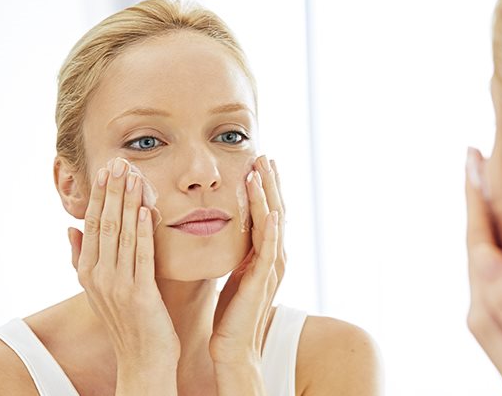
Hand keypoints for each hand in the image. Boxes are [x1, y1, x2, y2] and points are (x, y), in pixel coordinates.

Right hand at [68, 157, 178, 393]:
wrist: (143, 360)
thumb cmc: (129, 322)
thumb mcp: (100, 288)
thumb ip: (83, 257)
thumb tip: (70, 227)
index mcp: (88, 271)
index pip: (93, 224)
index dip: (99, 195)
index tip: (106, 168)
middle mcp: (98, 276)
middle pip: (104, 224)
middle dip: (111, 191)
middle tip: (118, 161)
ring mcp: (116, 286)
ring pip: (120, 235)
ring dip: (127, 203)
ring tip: (132, 175)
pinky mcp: (138, 295)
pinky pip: (140, 257)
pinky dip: (142, 232)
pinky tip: (146, 210)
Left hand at [210, 156, 284, 381]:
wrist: (233, 348)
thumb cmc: (229, 314)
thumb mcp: (234, 273)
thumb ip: (237, 252)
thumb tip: (225, 230)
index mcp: (264, 255)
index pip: (267, 212)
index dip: (264, 187)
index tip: (257, 162)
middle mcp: (273, 258)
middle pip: (275, 210)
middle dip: (270, 182)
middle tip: (264, 154)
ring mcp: (271, 269)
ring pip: (274, 223)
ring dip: (269, 195)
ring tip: (262, 170)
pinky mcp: (262, 281)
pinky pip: (269, 249)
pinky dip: (271, 228)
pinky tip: (270, 210)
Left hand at [465, 148, 501, 395]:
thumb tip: (485, 254)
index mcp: (486, 312)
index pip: (478, 243)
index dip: (476, 200)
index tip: (473, 159)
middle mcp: (483, 312)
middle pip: (476, 243)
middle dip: (476, 200)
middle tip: (476, 158)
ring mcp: (496, 319)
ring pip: (488, 254)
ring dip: (489, 217)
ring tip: (491, 184)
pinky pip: (501, 269)